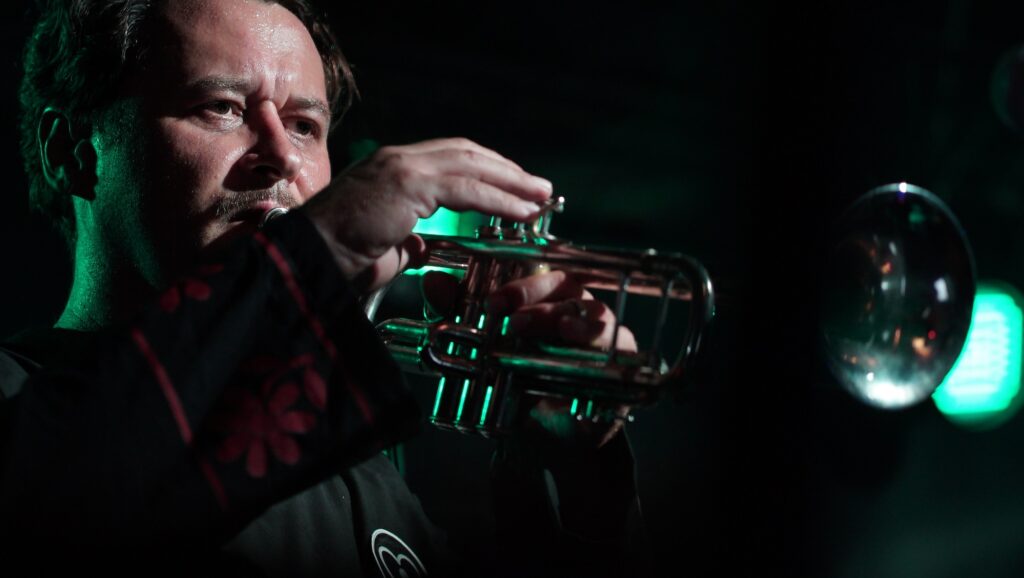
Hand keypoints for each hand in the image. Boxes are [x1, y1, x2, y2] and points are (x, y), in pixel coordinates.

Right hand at [301, 138, 551, 292]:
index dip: (487, 169)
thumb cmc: (339, 259)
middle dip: (507, 171)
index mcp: (390, 169)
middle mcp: (396, 159)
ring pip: (470, 165)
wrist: (309, 260)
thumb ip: (407, 240)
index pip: (450, 157)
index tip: (514, 186)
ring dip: (511, 182)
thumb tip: (423, 246)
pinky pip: (465, 188)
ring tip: (540, 198)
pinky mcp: (407, 183)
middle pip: (466, 153)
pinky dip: (498, 199)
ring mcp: (401, 167)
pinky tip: (521, 211)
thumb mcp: (383, 246)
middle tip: (539, 188)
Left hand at [423, 269, 636, 446]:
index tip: (492, 303)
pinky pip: (620, 348)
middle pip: (570, 289)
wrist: (542, 441)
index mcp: (551, 301)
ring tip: (557, 329)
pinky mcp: (622, 365)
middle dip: (540, 301)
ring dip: (575, 320)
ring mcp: (605, 336)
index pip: (543, 277)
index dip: (521, 285)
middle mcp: (580, 311)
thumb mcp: (482, 351)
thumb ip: (458, 315)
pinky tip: (581, 351)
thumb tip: (433, 282)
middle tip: (511, 319)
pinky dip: (600, 346)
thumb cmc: (517, 386)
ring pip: (599, 315)